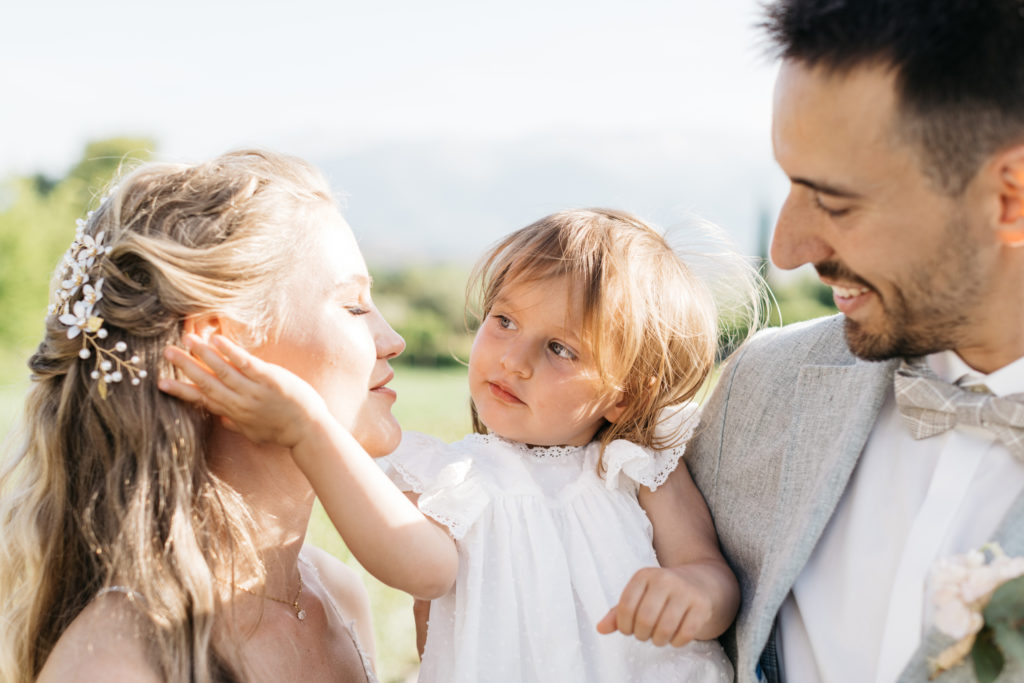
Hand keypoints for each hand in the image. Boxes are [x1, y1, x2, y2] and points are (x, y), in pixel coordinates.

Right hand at [159, 333, 328, 448]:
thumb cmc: (282, 432)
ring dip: (203, 353)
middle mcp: (238, 401)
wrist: (307, 430)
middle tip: (167, 352)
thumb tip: (222, 420)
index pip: (202, 399)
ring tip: (187, 340)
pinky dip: (229, 351)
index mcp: (233, 412)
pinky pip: (244, 362)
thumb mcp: (253, 432)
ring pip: (221, 369)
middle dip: (185, 366)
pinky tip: (216, 339)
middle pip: (206, 381)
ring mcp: (252, 389)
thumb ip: (236, 424)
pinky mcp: (268, 378)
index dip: (181, 390)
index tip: (161, 382)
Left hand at [596, 565, 714, 646]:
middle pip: (645, 620)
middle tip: (644, 635)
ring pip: (665, 629)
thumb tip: (600, 629)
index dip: (624, 626)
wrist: (702, 582)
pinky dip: (676, 642)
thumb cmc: (662, 593)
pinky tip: (674, 638)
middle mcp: (665, 579)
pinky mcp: (702, 605)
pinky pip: (685, 634)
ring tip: (658, 638)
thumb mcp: (639, 596)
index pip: (626, 607)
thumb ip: (618, 612)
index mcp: (644, 575)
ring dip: (658, 641)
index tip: (628, 630)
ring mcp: (685, 591)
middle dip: (641, 635)